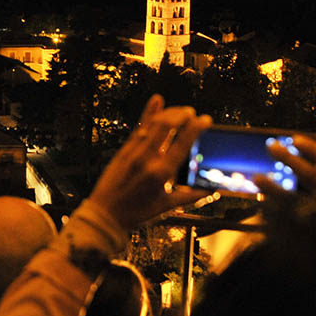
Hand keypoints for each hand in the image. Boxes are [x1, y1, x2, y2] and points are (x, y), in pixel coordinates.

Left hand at [87, 95, 211, 231]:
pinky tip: (157, 100)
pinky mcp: (124, 150)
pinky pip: (139, 127)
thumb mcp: (165, 206)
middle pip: (168, 126)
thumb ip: (189, 196)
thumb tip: (211, 192)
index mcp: (161, 173)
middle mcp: (147, 159)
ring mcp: (133, 152)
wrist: (105, 215)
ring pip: (153, 124)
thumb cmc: (136, 213)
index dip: (196, 127)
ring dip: (169, 113)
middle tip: (192, 113)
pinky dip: (149, 113)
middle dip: (182, 115)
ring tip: (181, 111)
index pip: (183, 143)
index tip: (206, 120)